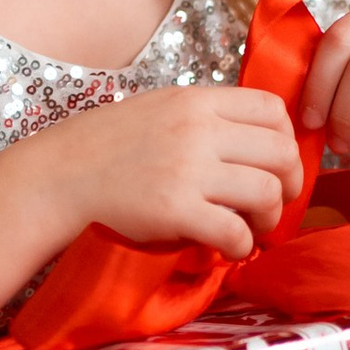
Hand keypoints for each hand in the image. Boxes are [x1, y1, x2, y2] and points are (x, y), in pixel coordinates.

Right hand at [35, 83, 301, 259]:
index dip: (287, 140)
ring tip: (255, 229)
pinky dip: (241, 245)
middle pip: (281, 152)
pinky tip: (229, 249)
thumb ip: (206, 118)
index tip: (276, 165)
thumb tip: (254, 141)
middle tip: (275, 204)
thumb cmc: (108, 147)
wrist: (59, 176)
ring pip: (267, 191)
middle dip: (291, 184)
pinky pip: (234, 231)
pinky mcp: (175, 210)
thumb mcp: (160, 109)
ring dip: (271, 218)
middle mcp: (198, 129)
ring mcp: (188, 169)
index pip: (273, 109)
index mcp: (197, 100)